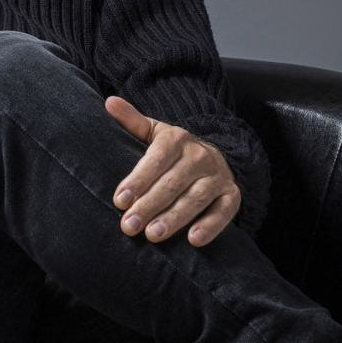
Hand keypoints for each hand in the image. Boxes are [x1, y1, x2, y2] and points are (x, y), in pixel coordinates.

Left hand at [105, 95, 241, 246]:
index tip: (119, 200)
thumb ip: (132, 121)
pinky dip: (211, 226)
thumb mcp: (154, 132)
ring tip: (153, 235)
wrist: (213, 156)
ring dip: (174, 219)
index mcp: (177, 139)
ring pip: (195, 199)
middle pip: (172, 183)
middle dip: (149, 205)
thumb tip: (110, 102)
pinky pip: (224, 212)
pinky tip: (193, 240)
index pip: (155, 160)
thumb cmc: (173, 150)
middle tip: (128, 226)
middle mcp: (199, 156)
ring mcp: (217, 176)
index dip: (138, 180)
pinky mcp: (232, 195)